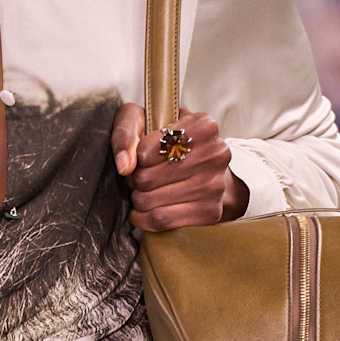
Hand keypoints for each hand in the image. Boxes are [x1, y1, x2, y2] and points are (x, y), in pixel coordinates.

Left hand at [112, 104, 248, 231]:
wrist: (204, 165)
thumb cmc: (170, 140)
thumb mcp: (142, 120)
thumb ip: (125, 133)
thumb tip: (124, 167)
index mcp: (203, 125)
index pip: (146, 152)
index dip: (136, 158)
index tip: (143, 158)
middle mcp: (215, 154)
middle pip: (147, 179)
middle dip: (135, 181)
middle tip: (141, 178)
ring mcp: (215, 185)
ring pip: (151, 202)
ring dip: (138, 200)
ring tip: (144, 192)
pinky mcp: (210, 212)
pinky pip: (162, 220)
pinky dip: (144, 219)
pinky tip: (143, 212)